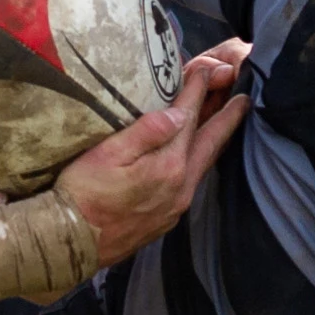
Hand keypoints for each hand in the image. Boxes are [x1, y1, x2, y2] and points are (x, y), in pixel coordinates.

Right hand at [59, 40, 250, 267]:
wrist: (69, 244)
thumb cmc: (82, 194)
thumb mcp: (108, 155)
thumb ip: (147, 132)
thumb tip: (179, 113)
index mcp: (168, 166)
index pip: (188, 119)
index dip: (197, 91)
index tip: (207, 69)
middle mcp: (180, 188)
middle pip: (210, 145)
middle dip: (228, 119)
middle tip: (245, 99)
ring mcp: (176, 207)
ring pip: (202, 166)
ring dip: (214, 141)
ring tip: (225, 122)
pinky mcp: (166, 219)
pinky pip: (191, 183)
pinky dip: (198, 162)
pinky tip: (195, 156)